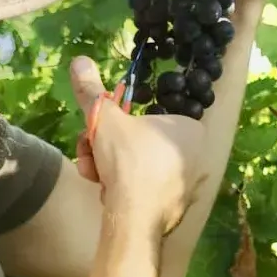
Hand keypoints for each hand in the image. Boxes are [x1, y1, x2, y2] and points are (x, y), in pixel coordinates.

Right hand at [68, 57, 204, 237]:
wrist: (134, 216)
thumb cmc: (128, 159)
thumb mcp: (105, 118)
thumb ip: (91, 91)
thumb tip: (79, 60)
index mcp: (191, 129)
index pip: (148, 118)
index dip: (117, 124)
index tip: (98, 132)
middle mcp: (197, 157)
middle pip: (139, 144)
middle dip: (106, 149)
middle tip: (88, 154)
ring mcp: (187, 187)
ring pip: (138, 168)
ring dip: (108, 168)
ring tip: (93, 175)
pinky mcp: (174, 211)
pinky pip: (144, 192)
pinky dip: (123, 190)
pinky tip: (107, 194)